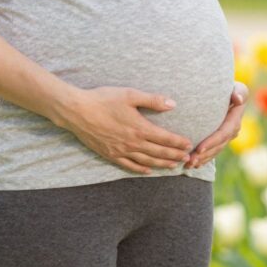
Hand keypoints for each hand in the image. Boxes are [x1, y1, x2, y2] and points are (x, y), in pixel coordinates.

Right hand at [56, 86, 193, 174]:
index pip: (165, 138)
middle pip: (158, 152)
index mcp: (140, 128)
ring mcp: (121, 151)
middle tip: (186, 158)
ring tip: (173, 166)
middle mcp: (132, 143)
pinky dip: (140, 169)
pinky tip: (148, 171)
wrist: (78, 111)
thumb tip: (172, 104)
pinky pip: (129, 166)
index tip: (188, 144)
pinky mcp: (110, 155)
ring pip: (146, 161)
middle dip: (174, 155)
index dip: (178, 143)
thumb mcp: (130, 95)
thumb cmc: (104, 100)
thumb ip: (152, 100)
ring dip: (161, 164)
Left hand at [184, 81, 248, 168]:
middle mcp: (232, 130)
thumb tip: (237, 99)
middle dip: (204, 154)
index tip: (199, 148)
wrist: (228, 92)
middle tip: (190, 161)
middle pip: (218, 146)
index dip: (212, 142)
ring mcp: (226, 136)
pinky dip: (203, 159)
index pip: (223, 133)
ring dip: (202, 159)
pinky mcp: (220, 139)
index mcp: (235, 119)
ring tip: (189, 165)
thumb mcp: (238, 87)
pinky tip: (193, 165)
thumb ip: (240, 91)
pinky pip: (212, 151)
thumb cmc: (230, 88)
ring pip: (214, 151)